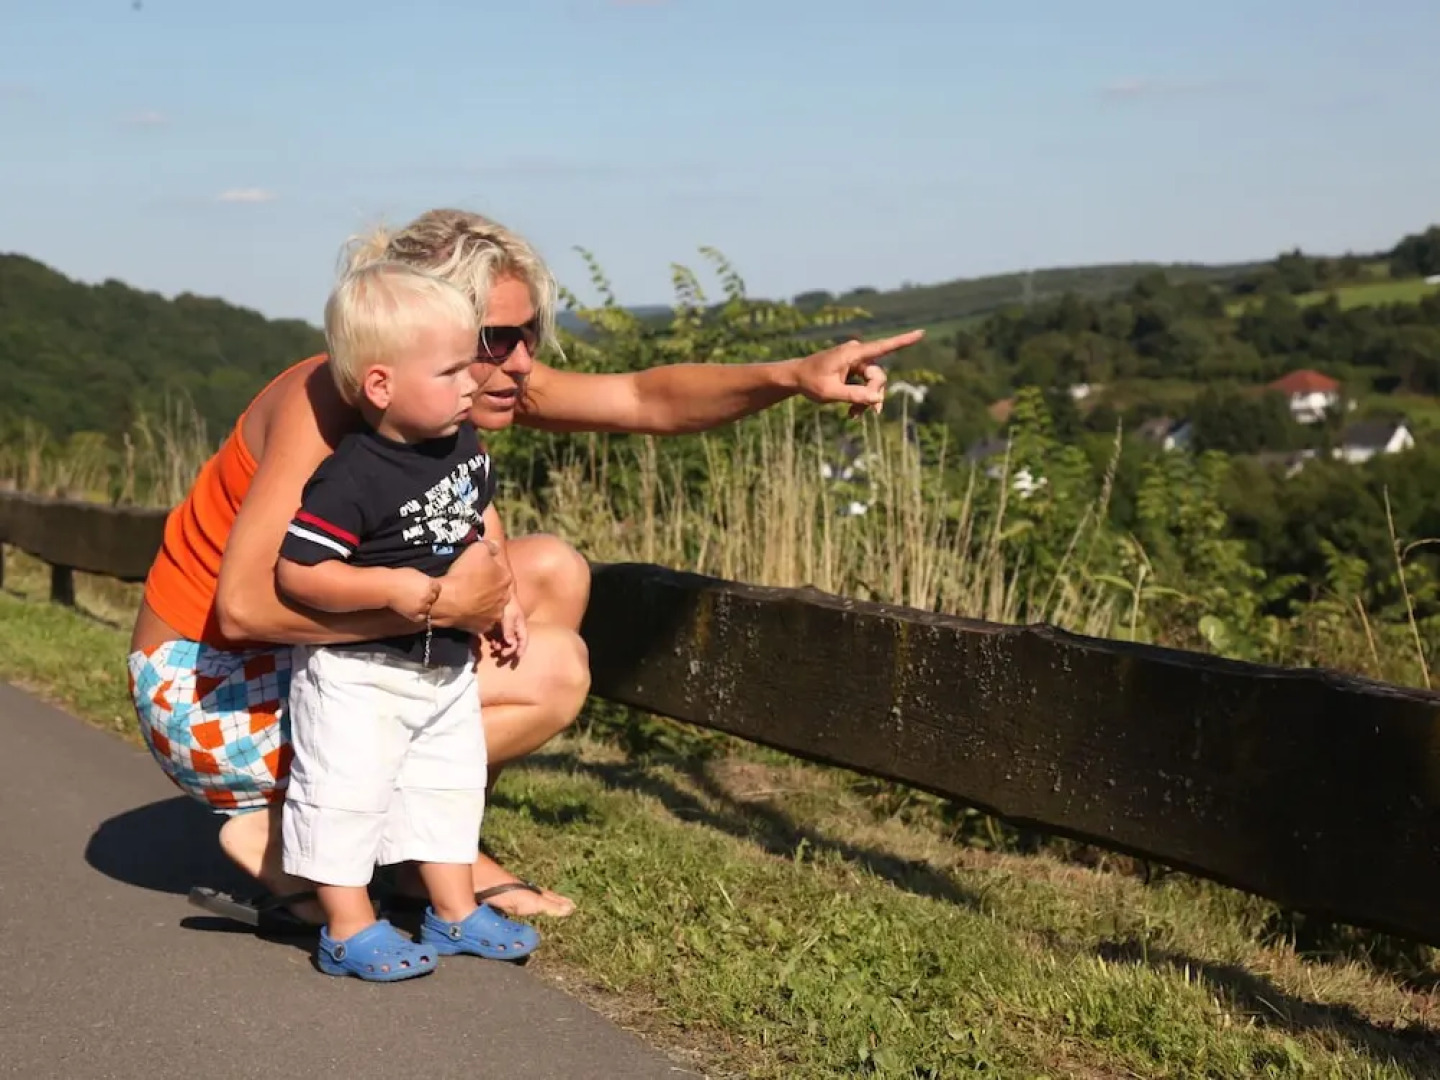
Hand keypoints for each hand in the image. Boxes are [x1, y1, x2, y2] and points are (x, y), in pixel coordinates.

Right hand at [386, 568, 440, 622]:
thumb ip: (424, 580)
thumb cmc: (398, 577)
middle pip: (433, 599)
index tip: (425, 590)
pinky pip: (421, 617)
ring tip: (411, 602)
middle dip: (427, 598)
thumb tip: (429, 583)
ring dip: (422, 607)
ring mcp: (422, 605)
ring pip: (427, 608)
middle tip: (417, 597)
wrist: (386, 586)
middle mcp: (428, 595)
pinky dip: (418, 615)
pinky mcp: (414, 614)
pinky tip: (410, 609)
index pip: (438, 589)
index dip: (432, 590)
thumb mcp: (415, 574)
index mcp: (430, 583)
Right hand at [429, 541, 512, 632]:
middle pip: (498, 590)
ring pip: (491, 606)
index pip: (501, 571)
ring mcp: (495, 615)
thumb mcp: (477, 549)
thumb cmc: (463, 573)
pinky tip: (465, 609)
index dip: (489, 569)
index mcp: (507, 578)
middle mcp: (505, 598)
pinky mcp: (483, 627)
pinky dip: (475, 616)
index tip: (477, 569)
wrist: (447, 600)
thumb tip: (495, 546)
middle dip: (488, 587)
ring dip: (483, 602)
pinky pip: (481, 620)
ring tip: (468, 597)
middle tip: (472, 583)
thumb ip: (490, 545)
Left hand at [485, 594, 527, 665]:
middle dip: (508, 651)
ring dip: (501, 647)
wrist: (498, 591)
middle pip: (514, 643)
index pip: (523, 640)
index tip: (516, 658)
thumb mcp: (509, 616)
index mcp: (520, 625)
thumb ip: (509, 630)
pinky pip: (498, 637)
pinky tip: (491, 643)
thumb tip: (511, 643)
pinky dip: (495, 642)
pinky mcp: (497, 625)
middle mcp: (514, 627)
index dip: (521, 649)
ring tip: (494, 649)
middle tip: (500, 656)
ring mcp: (506, 626)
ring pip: (505, 641)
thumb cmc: (506, 602)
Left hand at [790, 329, 924, 417]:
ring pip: (873, 383)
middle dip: (873, 395)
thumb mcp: (830, 393)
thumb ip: (854, 395)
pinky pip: (866, 384)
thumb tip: (878, 398)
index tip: (922, 333)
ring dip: (866, 400)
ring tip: (852, 416)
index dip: (903, 341)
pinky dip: (861, 398)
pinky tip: (852, 413)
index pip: (883, 347)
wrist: (796, 377)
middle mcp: (857, 354)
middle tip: (863, 414)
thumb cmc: (810, 382)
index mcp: (852, 354)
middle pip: (878, 375)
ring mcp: (856, 362)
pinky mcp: (854, 369)